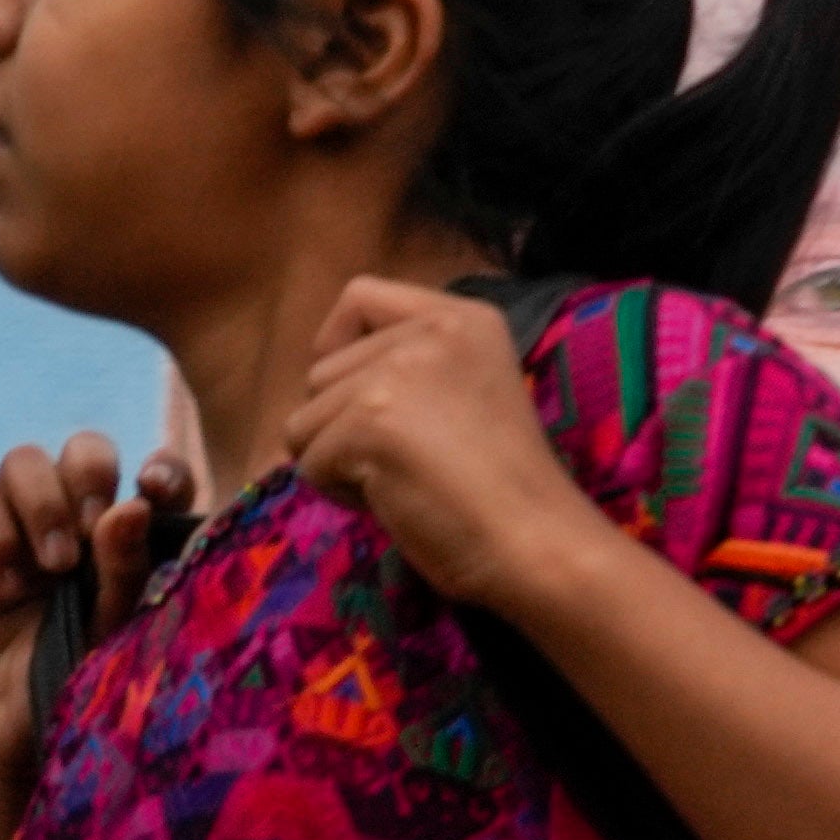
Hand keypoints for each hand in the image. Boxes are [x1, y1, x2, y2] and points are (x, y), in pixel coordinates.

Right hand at [0, 431, 182, 789]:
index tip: (159, 490)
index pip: (148, 480)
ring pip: (23, 462)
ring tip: (53, 566)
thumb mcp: (114, 635)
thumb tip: (133, 502)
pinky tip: (7, 587)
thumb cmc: (65, 698)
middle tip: (94, 526)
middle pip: (82, 451)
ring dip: (44, 502)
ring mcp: (9, 532)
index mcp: (120, 544)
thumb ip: (128, 569)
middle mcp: (66, 528)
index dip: (160, 471)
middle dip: (91, 473)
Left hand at [269, 275, 603, 615]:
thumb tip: (319, 383)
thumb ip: (407, 367)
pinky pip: (308, 462)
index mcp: (463, 317)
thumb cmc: (502, 489)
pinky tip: (396, 499)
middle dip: (342, 424)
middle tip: (403, 461)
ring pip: (305, 418)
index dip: (338, 345)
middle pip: (322, 369)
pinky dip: (340, 494)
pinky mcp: (370, 421)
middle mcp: (431, 329)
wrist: (534, 541)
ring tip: (402, 480)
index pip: (360, 297)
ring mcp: (398, 372)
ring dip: (338, 461)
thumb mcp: (465, 391)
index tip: (357, 396)